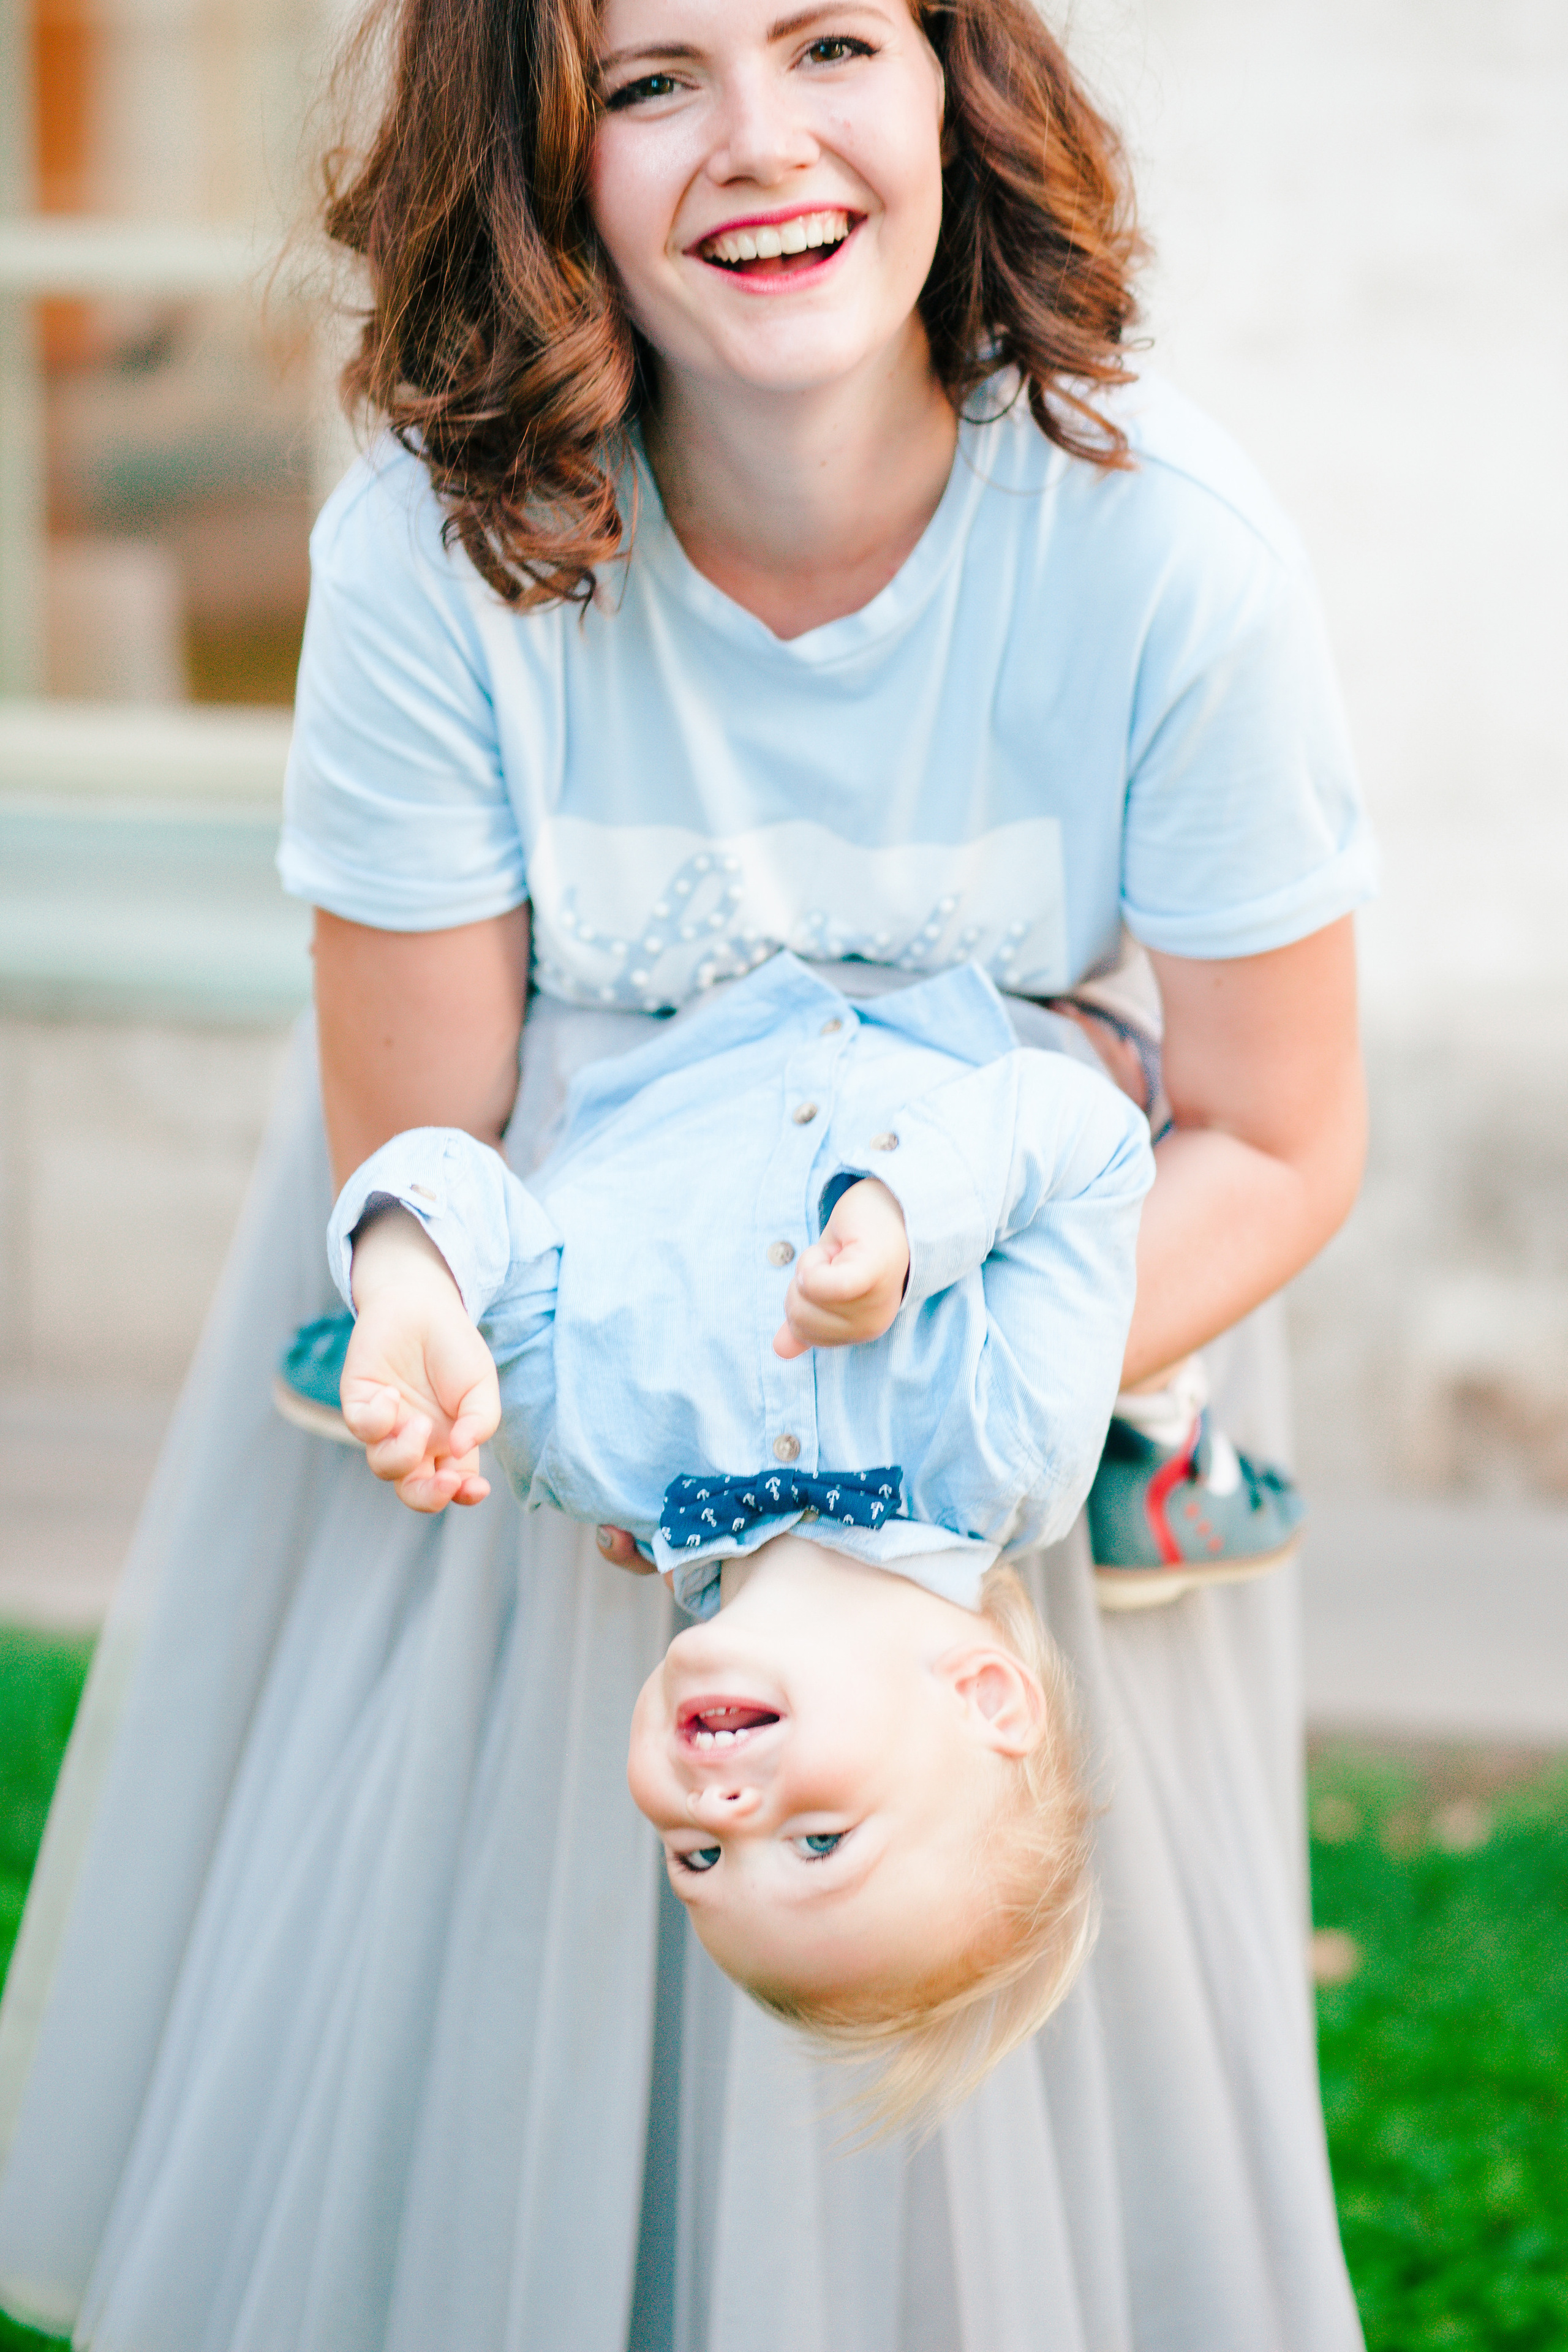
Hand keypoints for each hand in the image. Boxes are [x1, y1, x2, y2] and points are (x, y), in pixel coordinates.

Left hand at [341, 1207, 500, 1511]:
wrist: (421, 1303)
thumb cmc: (454, 1347)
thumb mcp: (481, 1384)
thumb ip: (481, 1420)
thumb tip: (461, 1451)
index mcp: (449, 1443)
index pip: (454, 1484)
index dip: (464, 1495)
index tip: (478, 1488)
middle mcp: (416, 1441)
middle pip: (414, 1490)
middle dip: (429, 1496)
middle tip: (445, 1481)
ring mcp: (386, 1426)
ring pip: (384, 1466)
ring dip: (405, 1453)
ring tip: (420, 1422)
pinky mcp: (360, 1404)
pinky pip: (361, 1430)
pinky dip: (378, 1419)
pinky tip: (391, 1393)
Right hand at [773, 1178, 908, 1359]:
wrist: (892, 1197)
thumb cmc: (859, 1237)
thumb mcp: (824, 1278)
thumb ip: (806, 1314)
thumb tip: (780, 1350)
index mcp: (861, 1331)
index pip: (802, 1330)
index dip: (801, 1293)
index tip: (831, 1270)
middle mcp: (872, 1326)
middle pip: (800, 1315)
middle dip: (804, 1277)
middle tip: (838, 1256)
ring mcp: (876, 1303)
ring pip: (805, 1293)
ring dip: (813, 1260)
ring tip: (844, 1249)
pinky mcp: (872, 1273)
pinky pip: (821, 1286)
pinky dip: (814, 1265)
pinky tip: (837, 1249)